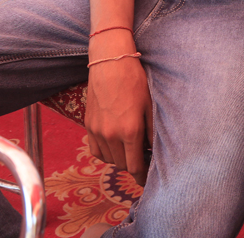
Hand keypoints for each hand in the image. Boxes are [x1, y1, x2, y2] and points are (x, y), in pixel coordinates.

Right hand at [85, 33, 152, 184]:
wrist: (110, 64)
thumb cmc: (135, 81)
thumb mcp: (151, 104)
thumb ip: (153, 131)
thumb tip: (155, 150)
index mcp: (129, 131)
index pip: (135, 166)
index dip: (142, 176)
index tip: (147, 180)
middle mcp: (110, 135)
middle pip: (122, 165)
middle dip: (133, 166)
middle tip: (143, 159)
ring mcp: (96, 131)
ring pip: (109, 159)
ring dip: (120, 159)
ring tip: (131, 149)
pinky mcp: (88, 126)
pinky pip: (95, 151)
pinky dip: (106, 153)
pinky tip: (115, 145)